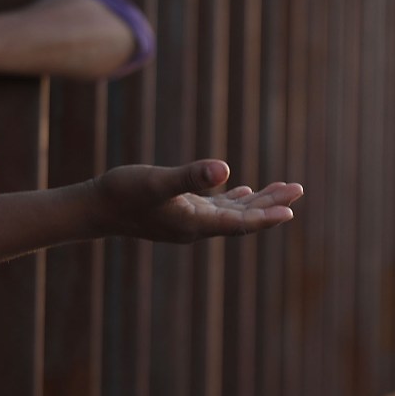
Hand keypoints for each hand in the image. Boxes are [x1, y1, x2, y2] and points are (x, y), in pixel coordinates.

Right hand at [91, 159, 302, 242]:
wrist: (96, 209)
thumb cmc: (123, 193)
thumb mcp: (158, 181)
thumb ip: (189, 177)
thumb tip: (224, 169)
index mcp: (195, 223)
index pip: (239, 222)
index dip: (266, 216)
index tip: (290, 210)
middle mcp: (196, 226)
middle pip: (243, 218)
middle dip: (271, 205)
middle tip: (298, 189)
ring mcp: (189, 220)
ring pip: (233, 213)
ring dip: (258, 202)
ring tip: (285, 190)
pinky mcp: (180, 211)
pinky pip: (216, 208)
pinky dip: (234, 200)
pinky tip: (244, 191)